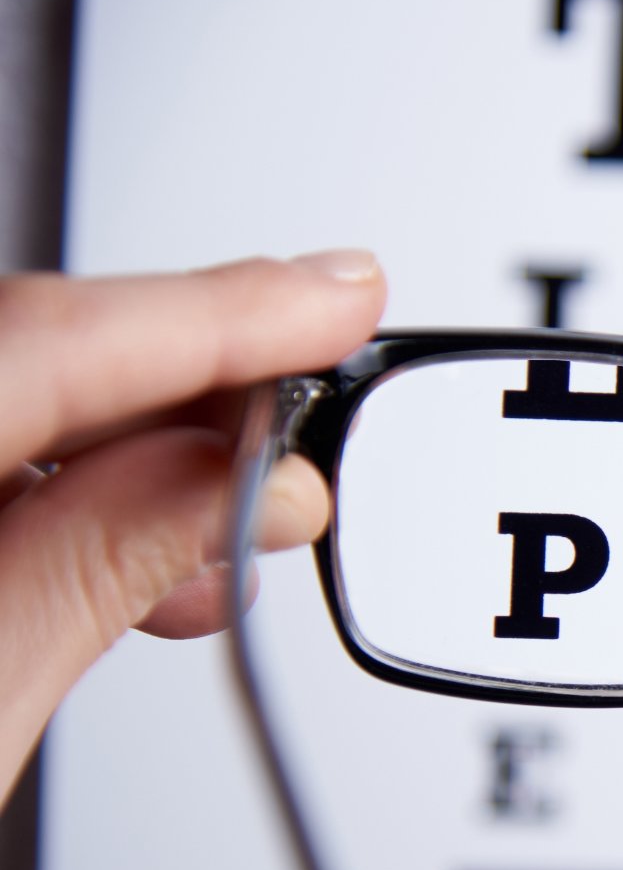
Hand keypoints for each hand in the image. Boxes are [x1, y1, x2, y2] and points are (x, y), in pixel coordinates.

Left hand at [0, 252, 387, 795]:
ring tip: (240, 521)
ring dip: (138, 453)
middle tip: (320, 423)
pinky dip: (65, 496)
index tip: (344, 298)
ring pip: (14, 403)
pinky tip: (130, 556)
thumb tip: (247, 480)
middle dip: (193, 385)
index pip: (54, 342)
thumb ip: (99, 571)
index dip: (225, 316)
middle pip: (34, 354)